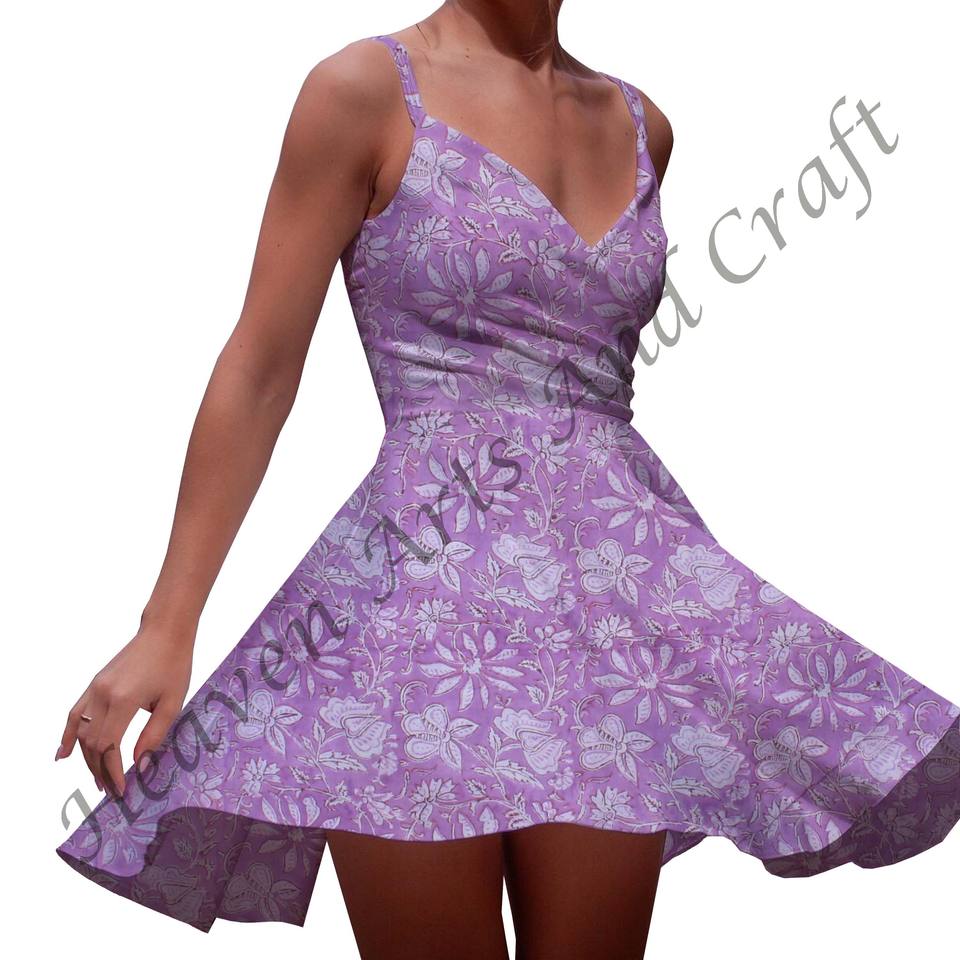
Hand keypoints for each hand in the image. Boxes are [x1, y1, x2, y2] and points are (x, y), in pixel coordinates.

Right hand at [56, 622, 193, 798]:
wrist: (164, 631)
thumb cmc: (174, 664)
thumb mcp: (173, 702)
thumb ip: (154, 735)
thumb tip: (138, 765)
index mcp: (124, 700)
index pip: (109, 747)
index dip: (113, 772)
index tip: (122, 790)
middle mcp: (103, 694)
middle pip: (92, 744)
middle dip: (100, 770)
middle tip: (112, 790)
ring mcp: (95, 688)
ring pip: (81, 732)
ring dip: (87, 759)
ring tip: (98, 779)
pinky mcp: (94, 684)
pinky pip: (74, 714)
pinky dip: (67, 736)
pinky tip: (62, 756)